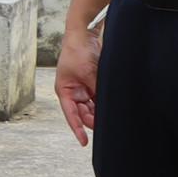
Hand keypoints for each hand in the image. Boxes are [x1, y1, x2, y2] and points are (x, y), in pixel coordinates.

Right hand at [53, 27, 101, 145]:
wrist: (83, 34)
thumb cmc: (78, 52)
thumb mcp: (88, 73)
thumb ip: (96, 89)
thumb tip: (107, 104)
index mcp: (65, 90)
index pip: (71, 115)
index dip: (77, 129)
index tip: (83, 142)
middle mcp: (73, 91)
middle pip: (83, 113)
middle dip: (93, 119)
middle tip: (106, 125)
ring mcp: (83, 87)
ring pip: (92, 106)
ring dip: (100, 111)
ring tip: (111, 116)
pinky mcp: (93, 81)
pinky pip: (99, 97)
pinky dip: (104, 102)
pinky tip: (112, 106)